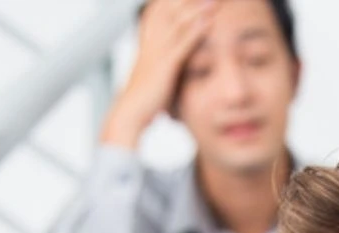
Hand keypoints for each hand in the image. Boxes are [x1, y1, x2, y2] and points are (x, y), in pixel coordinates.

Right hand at [99, 0, 213, 148]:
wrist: (128, 116)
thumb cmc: (144, 99)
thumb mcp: (157, 75)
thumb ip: (167, 62)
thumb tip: (174, 59)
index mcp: (150, 42)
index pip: (162, 11)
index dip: (174, 1)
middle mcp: (152, 42)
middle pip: (172, 10)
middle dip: (190, 0)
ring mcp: (157, 53)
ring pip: (179, 23)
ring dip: (198, 8)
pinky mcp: (164, 67)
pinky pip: (182, 45)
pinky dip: (196, 32)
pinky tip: (210, 21)